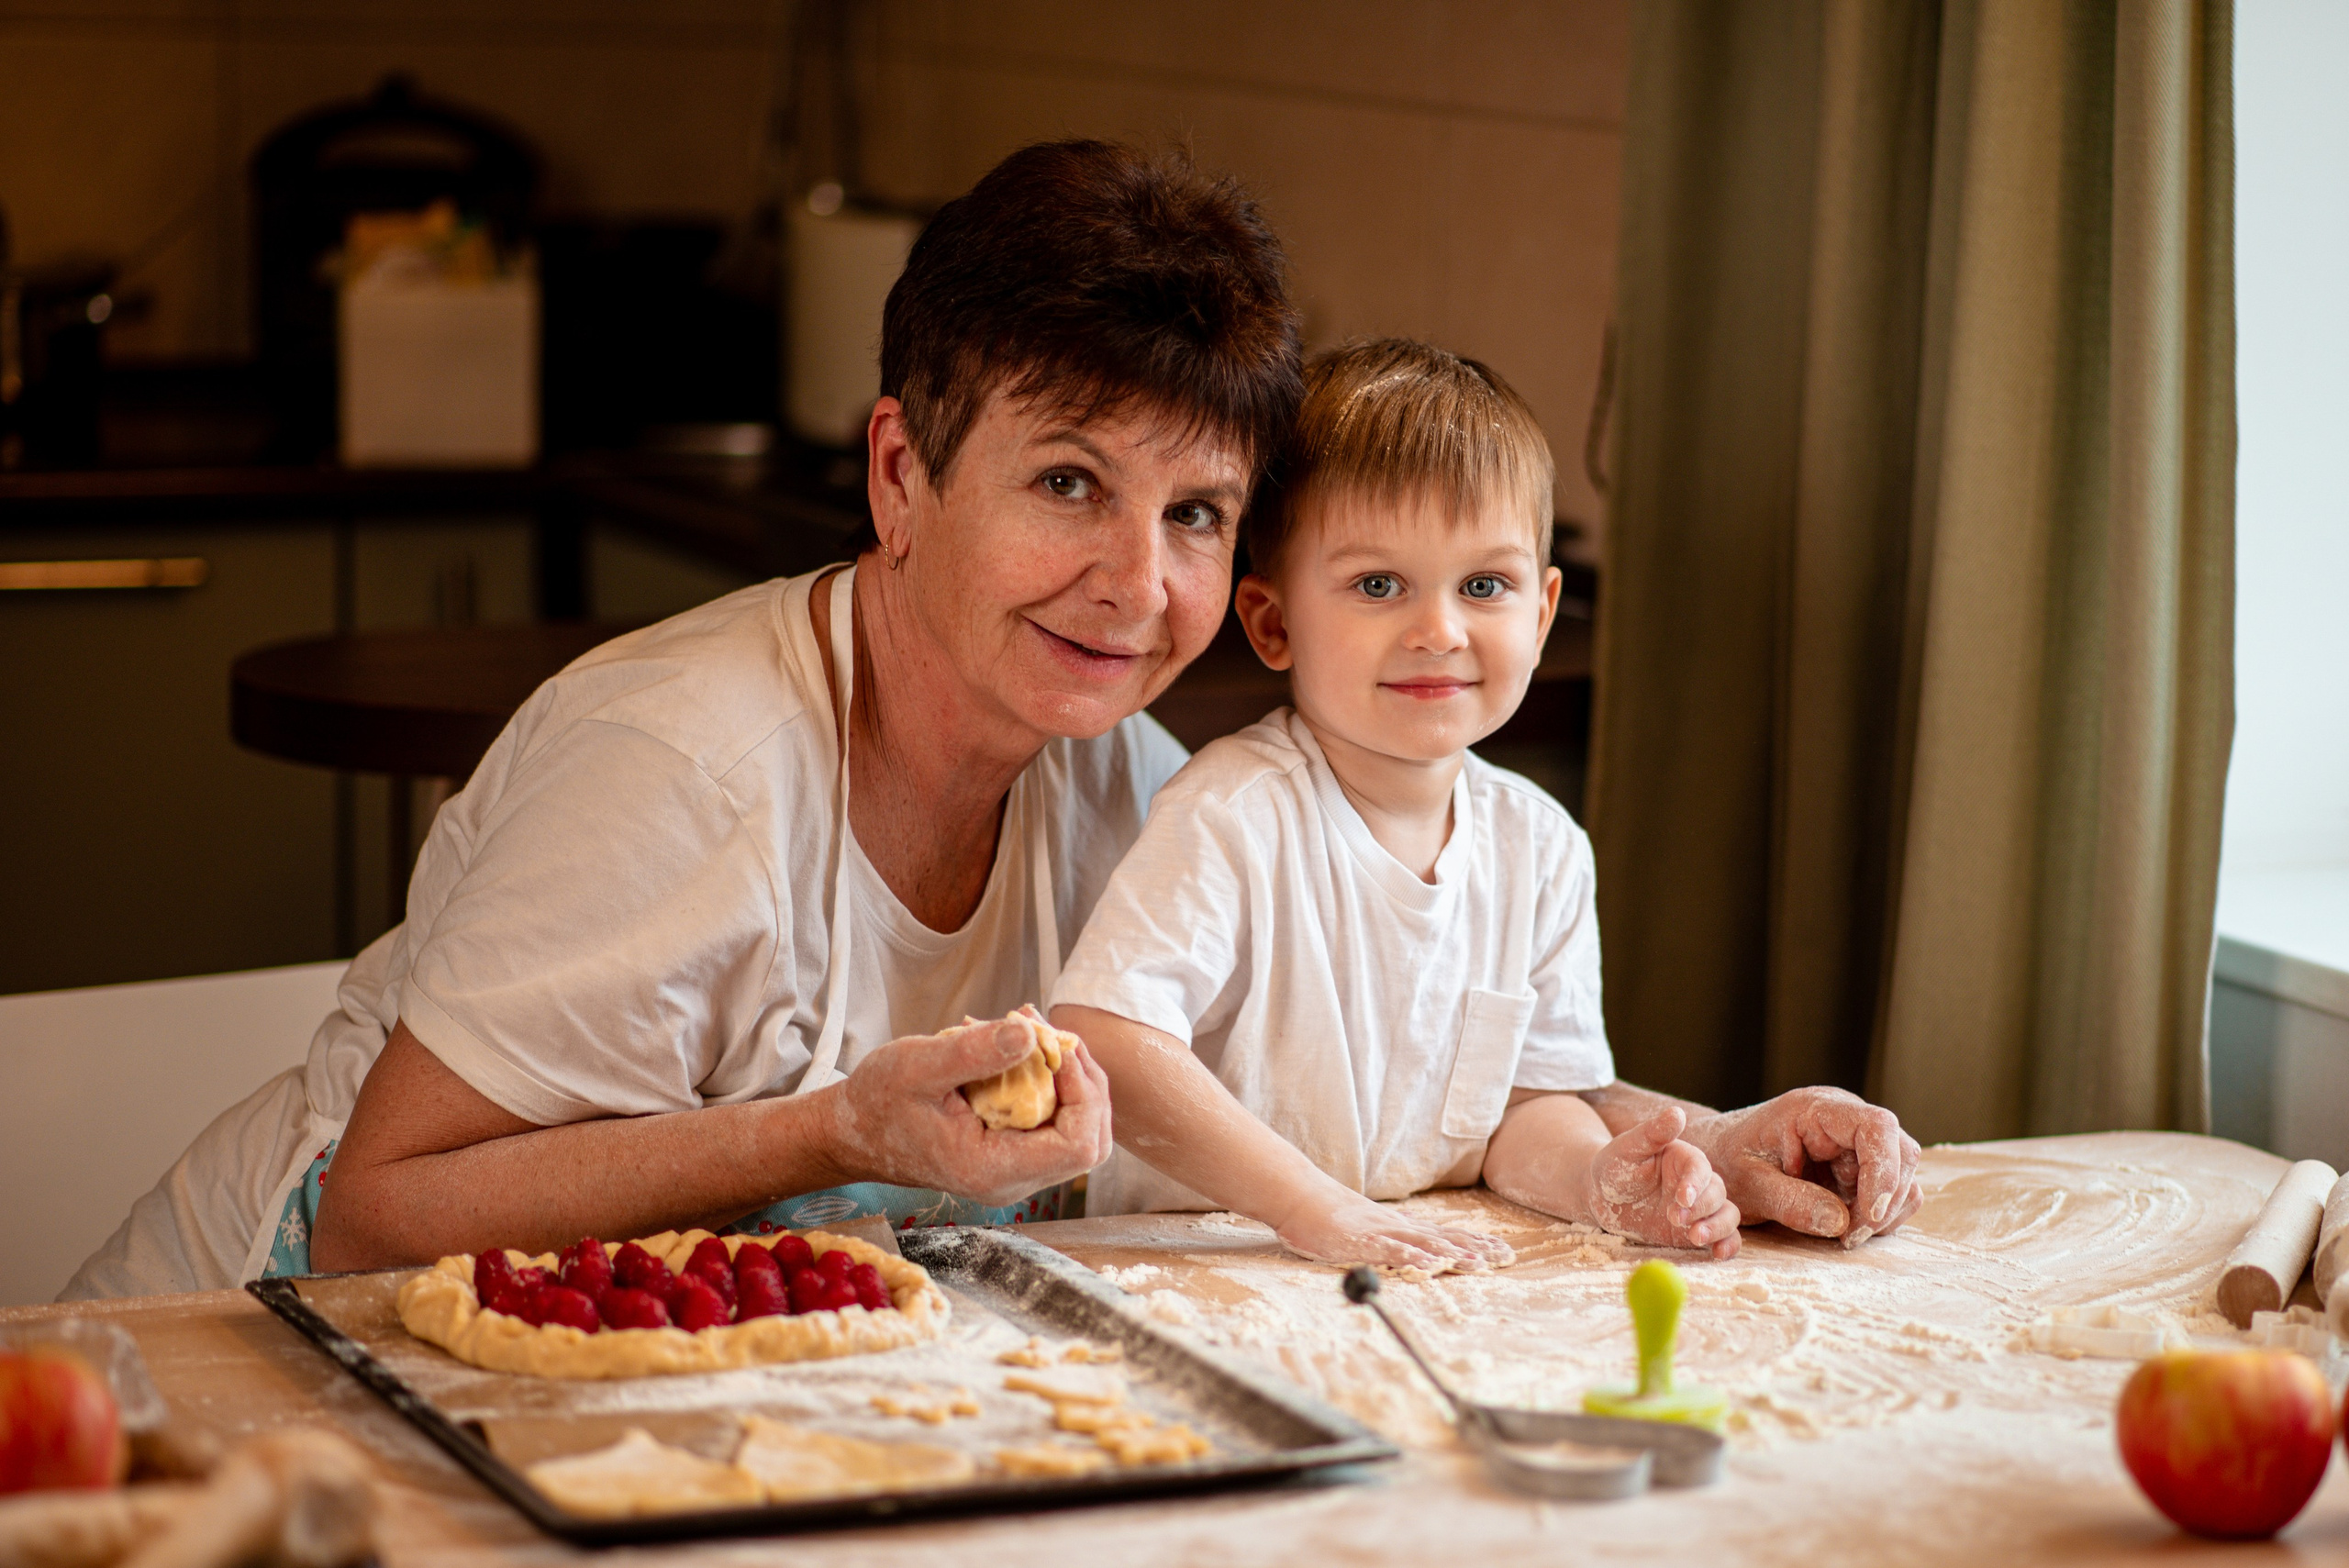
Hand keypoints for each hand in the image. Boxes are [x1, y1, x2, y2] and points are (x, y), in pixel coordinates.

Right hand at [827, 1019, 1113, 1205]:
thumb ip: (974, 1052)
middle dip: (1085, 1081)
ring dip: (1070, 1079)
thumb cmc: (878, 1101)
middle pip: (1090, 1141)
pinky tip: (1024, 1051)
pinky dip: (1053, 1085)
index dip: (1083, 1091)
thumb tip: (1030, 1034)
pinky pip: (1056, 1125)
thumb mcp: (917, 1065)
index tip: (1056, 1045)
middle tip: (1050, 1033)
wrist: (854, 1132)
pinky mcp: (1013, 1156)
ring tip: (1034, 1033)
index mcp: (992, 1170)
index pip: (1078, 1144)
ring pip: (1079, 1131)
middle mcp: (1012, 1182)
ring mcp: (1015, 1172)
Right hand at [1268, 1191, 1515, 1273]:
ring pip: (1426, 1244)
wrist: (1302, 1197)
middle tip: (1507, 1259)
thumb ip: (1395, 1237)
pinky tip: (1432, 1267)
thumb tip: (1418, 1242)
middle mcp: (1399, 1227)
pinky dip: (1415, 1259)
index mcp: (1402, 1226)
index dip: (1475, 1243)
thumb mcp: (1371, 1227)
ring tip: (1481, 1266)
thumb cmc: (1332, 1215)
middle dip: (1477, 1250)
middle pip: (1445, 1239)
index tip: (1503, 1250)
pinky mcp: (1363, 1242)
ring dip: (1455, 1255)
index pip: (1446, 1234)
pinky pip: (1394, 1251)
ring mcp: (1383, 1233)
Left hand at [1582, 1108, 1740, 1259]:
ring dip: (1717, 1228)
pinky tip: (1717, 1254)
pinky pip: (1724, 1238)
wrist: (1605, 1199)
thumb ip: (1653, 1132)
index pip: (1700, 1169)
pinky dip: (1728, 1246)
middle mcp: (1698, 1183)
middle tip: (1674, 1219)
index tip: (1681, 1197)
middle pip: (1717, 1193)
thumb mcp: (1627, 1148)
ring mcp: (1701, 1208)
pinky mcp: (1699, 1229)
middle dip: (1700, 1209)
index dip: (1694, 1183)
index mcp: (1685, 1158)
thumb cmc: (1615, 1168)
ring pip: (1727, 1216)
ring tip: (1695, 1238)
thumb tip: (1676, 1112)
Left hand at [1681, 1087, 1921, 1245]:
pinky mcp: (1861, 1167)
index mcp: (1816, 1110)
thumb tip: (1841, 1222)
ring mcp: (1857, 1143)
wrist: (1717, 1159)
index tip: (1870, 1215)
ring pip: (1903, 1177)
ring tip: (1843, 1235)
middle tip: (1849, 1237)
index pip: (1876, 1126)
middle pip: (1901, 1153)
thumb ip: (1790, 1202)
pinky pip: (1892, 1193)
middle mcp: (1846, 1120)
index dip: (1885, 1171)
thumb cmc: (1728, 1162)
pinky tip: (1846, 1228)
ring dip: (1883, 1213)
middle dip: (1884, 1201)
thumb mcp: (1749, 1184)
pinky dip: (1878, 1217)